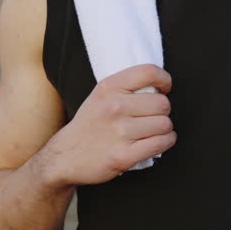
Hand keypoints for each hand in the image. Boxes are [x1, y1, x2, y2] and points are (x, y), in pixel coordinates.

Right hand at [40, 63, 175, 185]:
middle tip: (153, 116)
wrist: (64, 157)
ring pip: (164, 124)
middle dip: (163, 111)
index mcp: (108, 88)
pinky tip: (159, 141)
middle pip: (162, 103)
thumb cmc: (89, 125)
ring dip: (165, 129)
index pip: (148, 72)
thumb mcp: (100, 96)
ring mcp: (119, 132)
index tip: (164, 88)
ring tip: (154, 131)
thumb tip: (160, 86)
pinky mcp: (123, 156)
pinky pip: (160, 143)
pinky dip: (166, 142)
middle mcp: (114, 107)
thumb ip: (125, 87)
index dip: (164, 80)